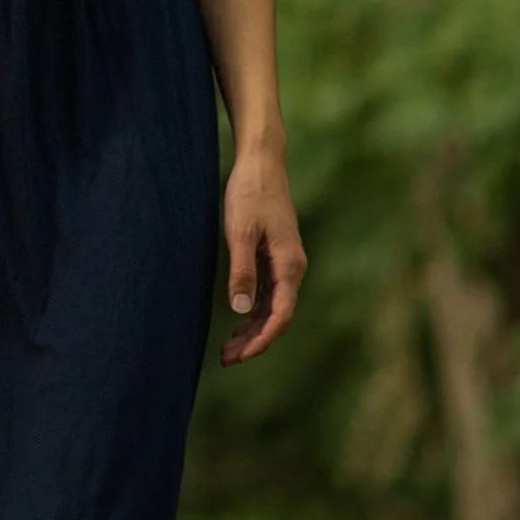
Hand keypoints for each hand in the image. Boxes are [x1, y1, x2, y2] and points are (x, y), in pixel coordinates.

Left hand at [218, 141, 304, 364]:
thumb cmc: (250, 193)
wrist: (262, 161)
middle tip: (227, 358)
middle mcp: (293, 267)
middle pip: (278, 315)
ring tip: (229, 347)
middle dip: (255, 340)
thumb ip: (241, 271)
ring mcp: (285, 261)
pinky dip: (255, 308)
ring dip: (253, 328)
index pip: (281, 315)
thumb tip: (240, 310)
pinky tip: (238, 317)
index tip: (240, 356)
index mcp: (290, 265)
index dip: (262, 339)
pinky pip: (269, 291)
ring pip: (273, 306)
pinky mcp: (276, 254)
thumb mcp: (240, 232)